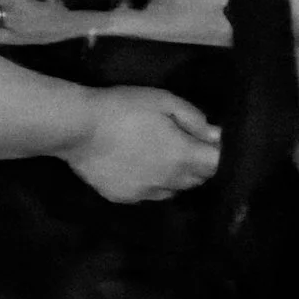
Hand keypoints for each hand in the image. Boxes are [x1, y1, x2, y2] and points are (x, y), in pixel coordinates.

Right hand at [63, 87, 221, 203]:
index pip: (216, 165)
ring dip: (177, 175)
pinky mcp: (127, 199)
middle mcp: (170, 182)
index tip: (211, 141)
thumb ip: (193, 118)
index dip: (217, 153)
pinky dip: (153, 182)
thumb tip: (215, 134)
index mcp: (182, 156)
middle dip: (199, 164)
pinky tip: (138, 164)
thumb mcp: (162, 99)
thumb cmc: (124, 107)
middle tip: (186, 142)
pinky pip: (150, 194)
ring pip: (175, 189)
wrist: (81, 128)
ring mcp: (147, 194)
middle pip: (198, 180)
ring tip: (161, 154)